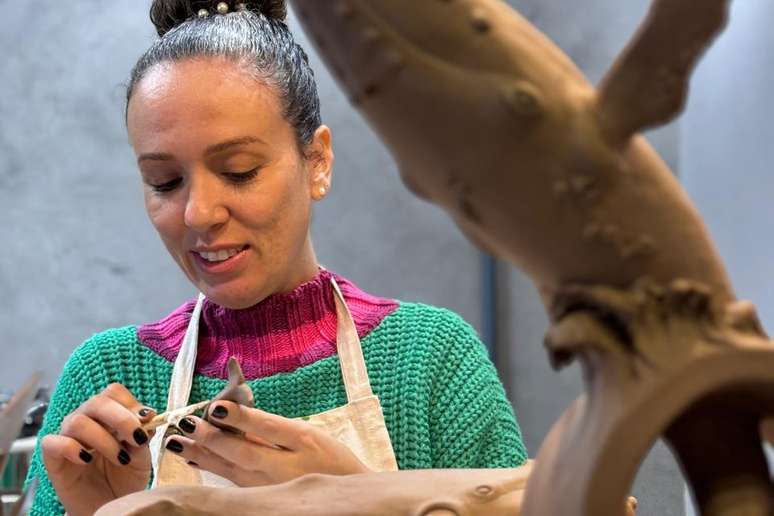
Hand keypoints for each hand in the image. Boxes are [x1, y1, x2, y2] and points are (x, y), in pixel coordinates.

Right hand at [41, 383, 154, 515]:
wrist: (110, 506)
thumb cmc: (125, 477)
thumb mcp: (142, 456)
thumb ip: (143, 435)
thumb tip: (147, 414)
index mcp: (108, 415)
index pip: (113, 392)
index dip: (131, 404)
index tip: (147, 420)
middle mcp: (86, 420)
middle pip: (97, 402)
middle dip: (121, 418)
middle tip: (136, 438)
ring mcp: (68, 437)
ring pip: (77, 421)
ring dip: (103, 439)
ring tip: (119, 458)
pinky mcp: (53, 458)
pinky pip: (52, 442)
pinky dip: (71, 448)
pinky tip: (87, 459)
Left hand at [163, 401, 369, 485]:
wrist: (343, 497)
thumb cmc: (329, 458)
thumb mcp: (310, 434)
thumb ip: (275, 426)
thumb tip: (236, 413)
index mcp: (303, 441)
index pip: (268, 427)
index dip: (241, 417)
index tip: (216, 407)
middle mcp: (285, 466)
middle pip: (244, 452)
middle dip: (212, 438)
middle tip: (186, 423)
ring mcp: (271, 485)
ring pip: (231, 468)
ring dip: (201, 454)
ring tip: (175, 441)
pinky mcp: (261, 495)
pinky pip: (232, 480)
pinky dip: (210, 467)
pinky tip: (191, 457)